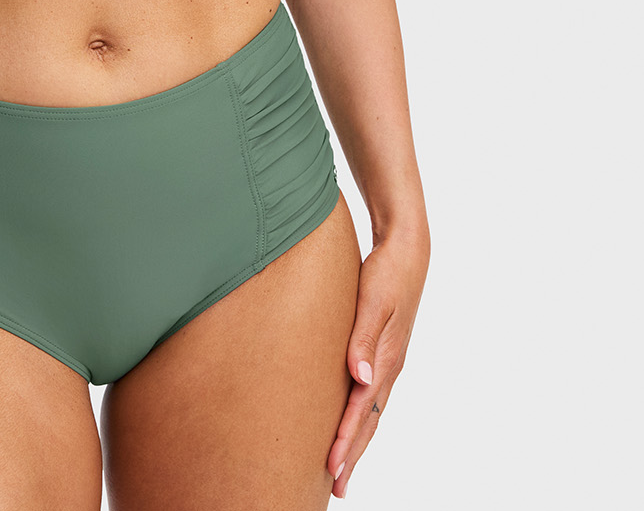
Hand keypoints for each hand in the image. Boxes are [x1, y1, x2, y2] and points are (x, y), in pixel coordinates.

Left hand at [327, 229, 429, 498]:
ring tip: (341, 469)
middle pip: (369, 420)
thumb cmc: (386, 273)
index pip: (363, 409)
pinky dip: (360, 418)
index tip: (331, 466)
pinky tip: (349, 424)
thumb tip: (360, 379)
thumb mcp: (373, 301)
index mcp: (386, 359)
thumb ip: (363, 339)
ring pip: (371, 412)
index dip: (346, 439)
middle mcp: (389, 366)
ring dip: (356, 441)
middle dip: (352, 454)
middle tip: (336, 486)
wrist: (406, 251)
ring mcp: (387, 362)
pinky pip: (370, 396)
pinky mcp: (381, 353)